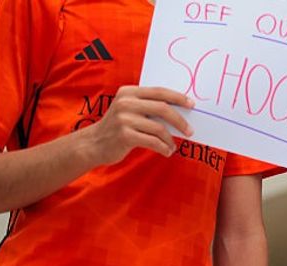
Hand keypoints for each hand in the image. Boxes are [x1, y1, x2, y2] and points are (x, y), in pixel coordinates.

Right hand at [78, 86, 194, 165]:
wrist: (93, 144)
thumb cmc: (118, 127)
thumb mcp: (129, 110)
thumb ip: (148, 106)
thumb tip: (180, 111)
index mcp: (129, 92)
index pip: (159, 92)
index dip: (178, 97)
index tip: (192, 105)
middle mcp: (126, 103)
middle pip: (162, 108)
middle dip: (180, 120)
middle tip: (190, 131)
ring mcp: (124, 119)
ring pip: (159, 128)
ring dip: (170, 139)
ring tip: (173, 146)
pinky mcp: (124, 135)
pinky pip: (153, 141)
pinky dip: (163, 148)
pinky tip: (167, 151)